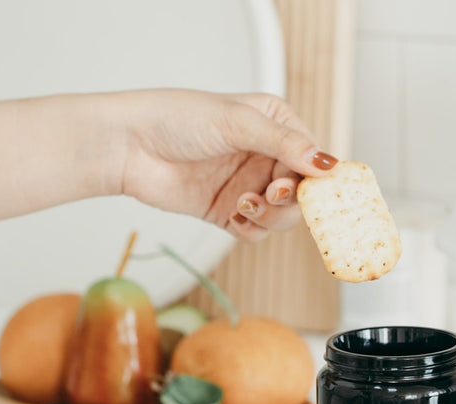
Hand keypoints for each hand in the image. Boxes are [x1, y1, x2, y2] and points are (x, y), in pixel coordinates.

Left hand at [118, 89, 337, 242]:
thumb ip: (284, 143)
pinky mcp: (229, 212)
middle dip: (290, 199)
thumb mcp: (237, 123)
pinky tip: (232, 215)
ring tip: (244, 205)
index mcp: (273, 125)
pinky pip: (256, 232)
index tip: (307, 187)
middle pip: (301, 192)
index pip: (311, 157)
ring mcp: (248, 185)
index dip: (314, 177)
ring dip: (269, 216)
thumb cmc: (175, 119)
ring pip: (282, 216)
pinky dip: (251, 229)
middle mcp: (264, 156)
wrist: (128, 147)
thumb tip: (326, 164)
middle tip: (272, 194)